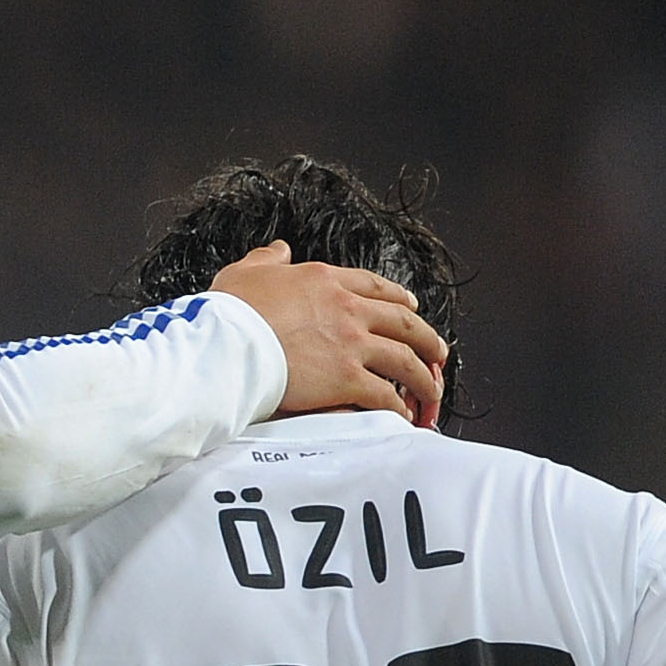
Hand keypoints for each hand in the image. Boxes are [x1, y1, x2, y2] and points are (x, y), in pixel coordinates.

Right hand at [212, 242, 447, 424]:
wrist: (228, 346)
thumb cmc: (231, 313)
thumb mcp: (246, 272)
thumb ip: (267, 259)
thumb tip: (279, 250)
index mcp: (325, 281)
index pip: (374, 286)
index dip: (398, 299)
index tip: (410, 307)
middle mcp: (347, 310)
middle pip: (402, 321)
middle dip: (426, 338)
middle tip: (437, 351)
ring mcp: (351, 345)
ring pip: (404, 359)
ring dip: (423, 376)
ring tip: (432, 390)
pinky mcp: (347, 379)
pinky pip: (384, 394)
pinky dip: (398, 406)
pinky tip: (403, 415)